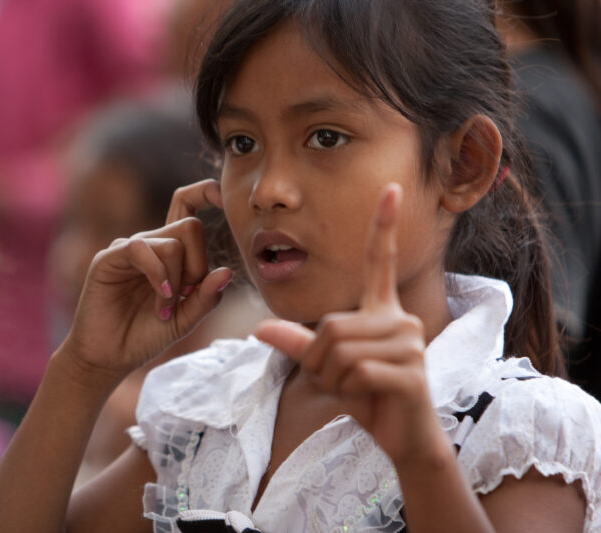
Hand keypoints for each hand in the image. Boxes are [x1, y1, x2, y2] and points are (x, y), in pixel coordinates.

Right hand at [59, 180, 231, 382]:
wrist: (110, 357)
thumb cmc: (146, 335)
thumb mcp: (186, 319)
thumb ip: (207, 297)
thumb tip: (228, 271)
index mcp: (170, 252)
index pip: (187, 207)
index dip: (204, 193)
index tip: (218, 193)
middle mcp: (151, 244)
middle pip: (190, 227)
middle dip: (197, 266)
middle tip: (186, 297)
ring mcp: (129, 248)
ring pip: (171, 243)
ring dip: (177, 281)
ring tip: (165, 309)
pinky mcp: (109, 258)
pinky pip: (142, 248)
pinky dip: (158, 275)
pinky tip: (161, 300)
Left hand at [255, 183, 440, 464]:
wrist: (405, 438)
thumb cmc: (367, 397)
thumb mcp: (327, 368)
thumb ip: (298, 345)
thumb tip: (260, 328)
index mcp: (381, 310)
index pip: (380, 260)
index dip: (383, 225)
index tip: (390, 187)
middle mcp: (399, 318)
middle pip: (329, 326)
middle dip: (321, 363)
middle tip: (343, 381)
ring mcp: (410, 342)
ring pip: (339, 352)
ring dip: (334, 380)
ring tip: (358, 389)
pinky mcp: (411, 371)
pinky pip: (355, 372)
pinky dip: (349, 392)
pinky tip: (369, 399)